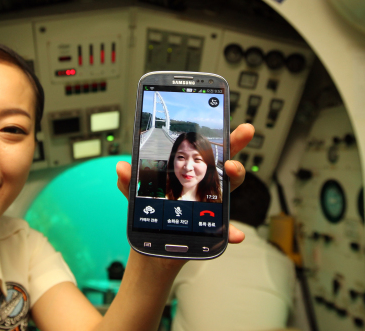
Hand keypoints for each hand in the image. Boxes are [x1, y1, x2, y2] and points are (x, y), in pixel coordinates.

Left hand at [116, 123, 254, 243]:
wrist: (152, 239)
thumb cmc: (149, 210)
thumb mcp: (137, 191)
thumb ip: (130, 179)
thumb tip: (122, 167)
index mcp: (189, 169)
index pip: (208, 149)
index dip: (223, 136)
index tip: (238, 126)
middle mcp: (204, 182)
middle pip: (224, 161)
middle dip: (236, 145)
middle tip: (242, 135)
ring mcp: (210, 202)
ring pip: (229, 187)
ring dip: (235, 176)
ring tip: (232, 169)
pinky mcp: (210, 225)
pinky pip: (224, 227)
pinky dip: (231, 230)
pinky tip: (235, 233)